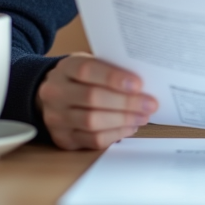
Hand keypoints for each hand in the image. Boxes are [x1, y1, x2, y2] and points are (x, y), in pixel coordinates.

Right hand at [37, 53, 158, 150]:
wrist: (54, 96)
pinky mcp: (63, 138)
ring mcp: (56, 117)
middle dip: (125, 102)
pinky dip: (115, 134)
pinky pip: (92, 140)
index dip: (113, 78)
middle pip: (92, 98)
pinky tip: (130, 127)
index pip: (87, 70)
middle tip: (150, 104)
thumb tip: (143, 84)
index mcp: (65, 68)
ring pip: (92, 121)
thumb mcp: (92, 64)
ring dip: (123, 120)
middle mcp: (55, 92)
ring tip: (143, 116)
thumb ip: (111, 70)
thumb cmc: (83, 78)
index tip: (138, 84)